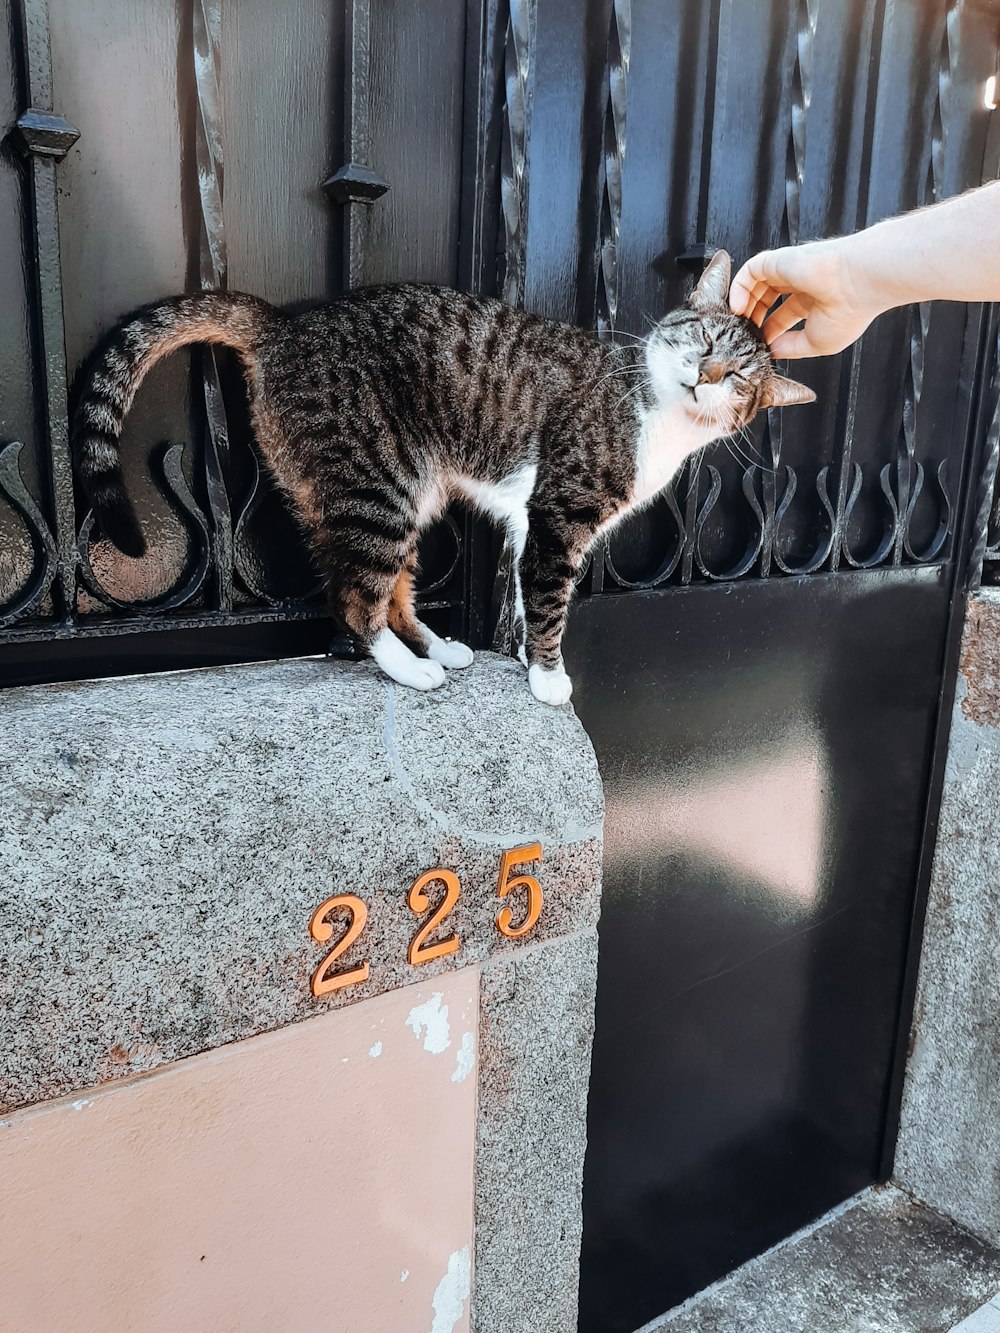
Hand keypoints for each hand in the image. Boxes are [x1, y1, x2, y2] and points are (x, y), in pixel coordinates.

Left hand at [728, 238, 883, 358]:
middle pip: (766, 299)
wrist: (860, 284)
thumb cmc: (849, 312)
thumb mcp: (816, 343)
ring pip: (756, 284)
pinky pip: (750, 271)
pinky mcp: (779, 261)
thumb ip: (791, 348)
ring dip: (743, 304)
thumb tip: (771, 351)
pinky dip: (738, 288)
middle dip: (752, 318)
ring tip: (737, 323)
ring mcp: (789, 271)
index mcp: (813, 301)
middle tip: (743, 334)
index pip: (782, 316)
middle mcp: (801, 284)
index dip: (768, 331)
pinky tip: (736, 307)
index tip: (759, 346)